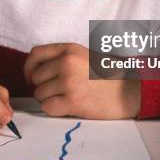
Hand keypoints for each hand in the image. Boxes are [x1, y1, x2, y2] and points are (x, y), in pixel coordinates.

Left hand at [24, 43, 139, 118]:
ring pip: (39, 94)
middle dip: (41, 87)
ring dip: (48, 99)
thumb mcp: (83, 55)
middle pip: (35, 77)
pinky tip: (67, 107)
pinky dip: (53, 110)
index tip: (32, 78)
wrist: (130, 91)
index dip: (29, 68)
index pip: (35, 54)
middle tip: (56, 92)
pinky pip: (47, 107)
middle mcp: (67, 62)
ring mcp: (69, 82)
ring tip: (66, 99)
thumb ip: (61, 58)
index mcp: (69, 49)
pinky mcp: (72, 101)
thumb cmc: (106, 76)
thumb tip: (34, 70)